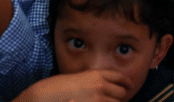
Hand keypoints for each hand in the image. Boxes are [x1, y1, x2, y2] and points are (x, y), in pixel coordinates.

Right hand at [12, 70, 130, 101]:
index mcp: (95, 75)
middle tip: (115, 99)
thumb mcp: (77, 79)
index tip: (128, 85)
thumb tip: (104, 88)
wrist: (45, 97)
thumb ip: (92, 82)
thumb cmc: (57, 88)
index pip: (119, 76)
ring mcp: (98, 100)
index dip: (126, 81)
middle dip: (120, 97)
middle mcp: (99, 86)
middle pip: (122, 93)